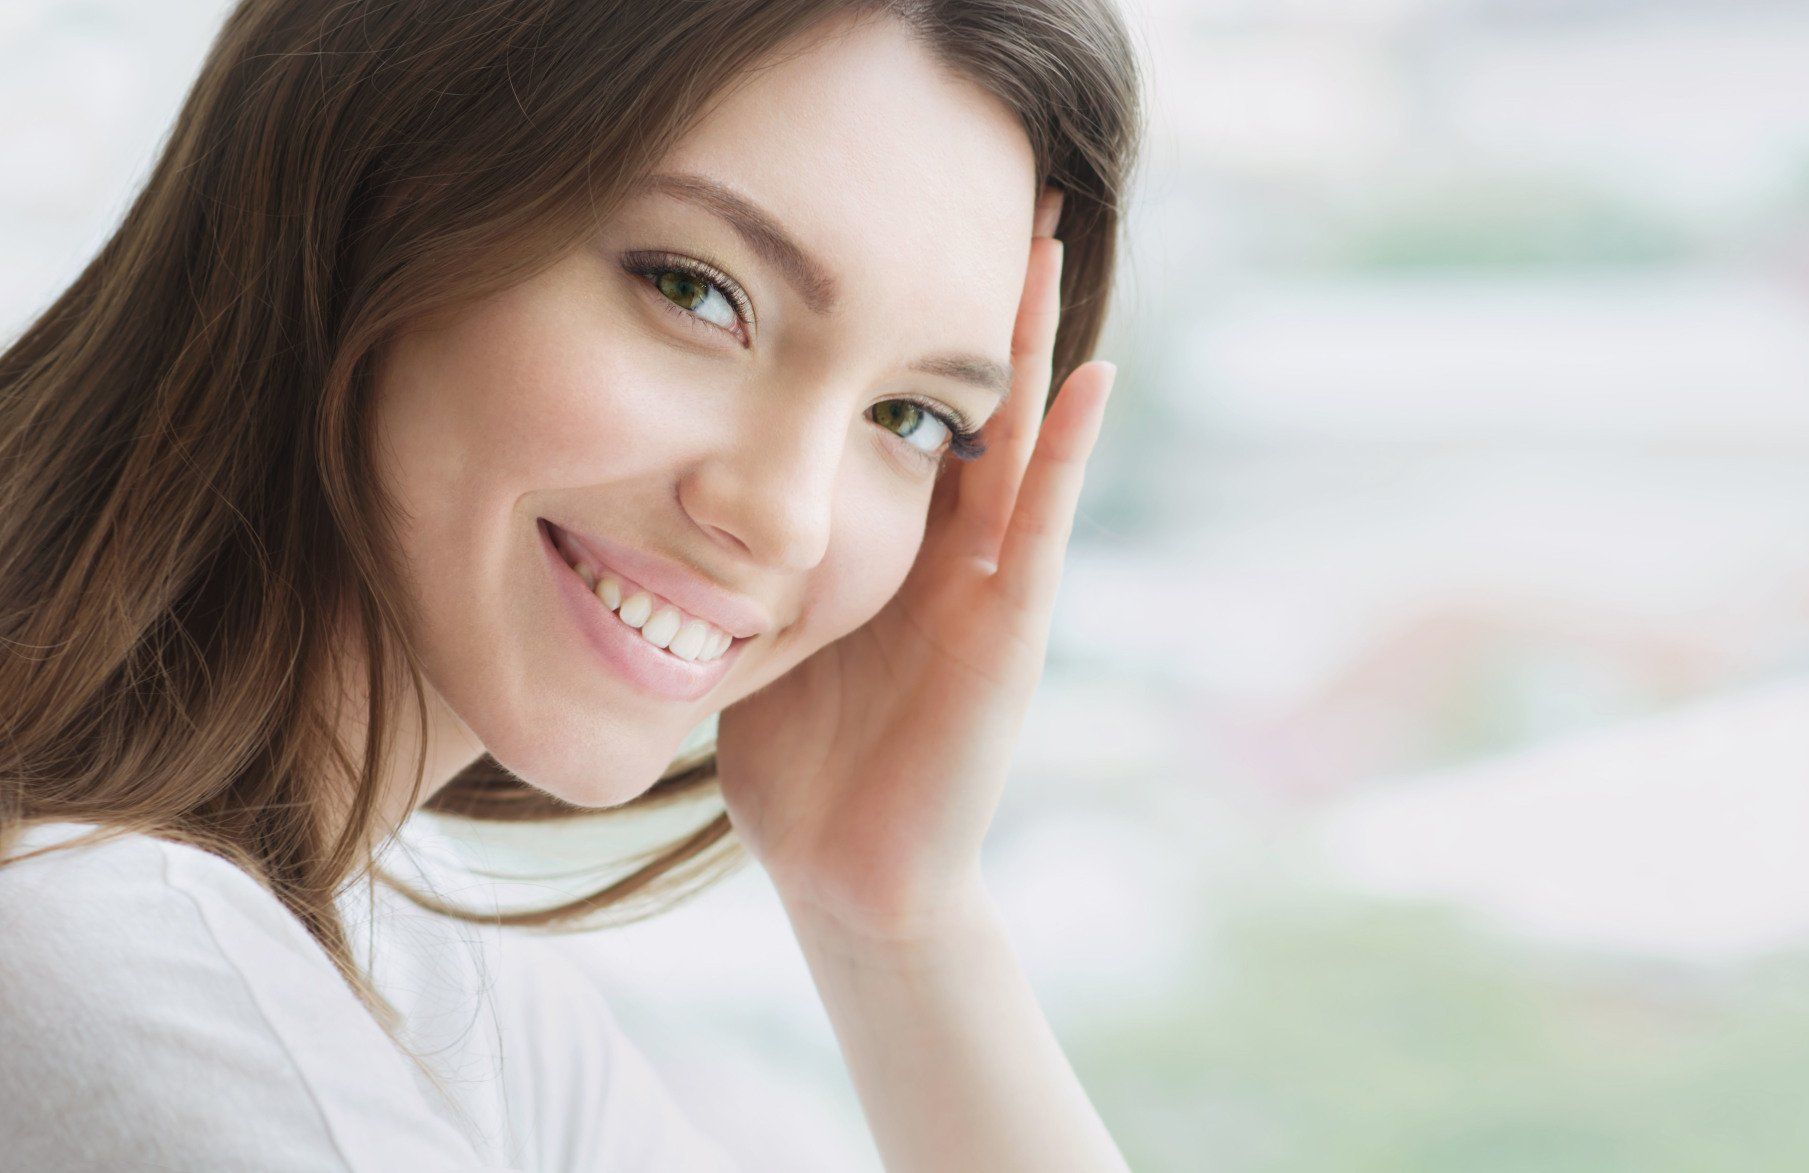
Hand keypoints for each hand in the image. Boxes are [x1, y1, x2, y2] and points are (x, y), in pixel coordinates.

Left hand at [714, 187, 1116, 940]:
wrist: (850, 875)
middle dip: (978, 302)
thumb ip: (750, 566)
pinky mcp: (1011, 630)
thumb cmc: (804, 767)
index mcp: (890, 551)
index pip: (907, 414)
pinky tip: (1091, 371)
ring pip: (1018, 435)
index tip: (897, 232)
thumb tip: (673, 499)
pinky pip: (1043, 522)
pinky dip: (1069, 447)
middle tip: (995, 190)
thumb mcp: (764, 635)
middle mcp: (950, 553)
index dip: (908, 326)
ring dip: (1029, 338)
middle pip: (971, 400)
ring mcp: (990, 585)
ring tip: (1041, 240)